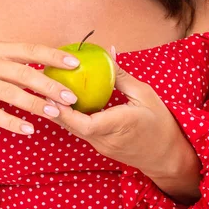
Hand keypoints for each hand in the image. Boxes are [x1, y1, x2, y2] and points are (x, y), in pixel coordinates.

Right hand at [0, 42, 80, 134]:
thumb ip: (23, 64)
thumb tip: (61, 68)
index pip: (30, 49)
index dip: (53, 56)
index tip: (75, 63)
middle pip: (23, 73)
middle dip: (49, 85)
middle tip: (70, 97)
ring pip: (10, 94)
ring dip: (35, 104)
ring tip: (55, 113)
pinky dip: (13, 122)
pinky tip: (29, 129)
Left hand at [45, 46, 184, 177]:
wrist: (167, 155)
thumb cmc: (159, 122)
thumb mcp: (144, 94)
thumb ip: (121, 76)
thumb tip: (107, 52)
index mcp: (119, 125)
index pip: (86, 124)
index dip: (66, 112)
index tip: (53, 96)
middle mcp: (106, 139)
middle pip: (72, 126)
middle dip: (54, 108)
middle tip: (41, 86)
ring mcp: (101, 145)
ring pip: (74, 129)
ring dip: (59, 112)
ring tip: (46, 90)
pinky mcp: (100, 145)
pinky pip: (81, 130)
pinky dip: (70, 116)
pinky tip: (62, 100)